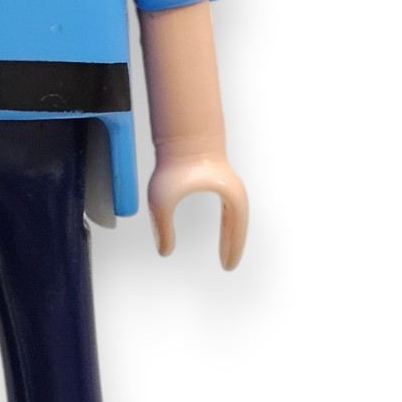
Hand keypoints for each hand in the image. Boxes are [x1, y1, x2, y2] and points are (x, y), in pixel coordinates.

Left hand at [147, 150, 248, 270]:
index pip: (236, 229)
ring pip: (236, 217)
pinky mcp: (221, 180)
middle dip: (234, 245)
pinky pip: (230, 209)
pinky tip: (224, 232)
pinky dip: (229, 224)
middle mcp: (233, 191)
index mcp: (229, 196)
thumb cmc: (174, 163)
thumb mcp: (162, 200)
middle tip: (228, 265)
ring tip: (227, 252)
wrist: (181, 134)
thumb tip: (164, 252)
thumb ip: (162, 227)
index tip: (227, 267)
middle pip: (239, 225)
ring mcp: (229, 185)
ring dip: (232, 234)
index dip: (232, 248)